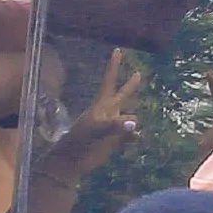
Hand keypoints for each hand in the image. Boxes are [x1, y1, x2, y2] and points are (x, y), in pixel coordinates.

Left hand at [41, 49, 144, 181]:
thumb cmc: (80, 142)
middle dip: (131, 85)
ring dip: (133, 122)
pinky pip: (131, 135)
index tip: (117, 50)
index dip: (114, 66)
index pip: (109, 81)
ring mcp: (113, 127)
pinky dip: (133, 137)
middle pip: (123, 95)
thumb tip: (134, 124)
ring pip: (130, 118)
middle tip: (138, 73)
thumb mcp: (96, 130)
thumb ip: (115, 126)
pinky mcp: (115, 141)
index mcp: (101, 105)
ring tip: (129, 131)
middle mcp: (109, 113)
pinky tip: (133, 140)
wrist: (73, 162)